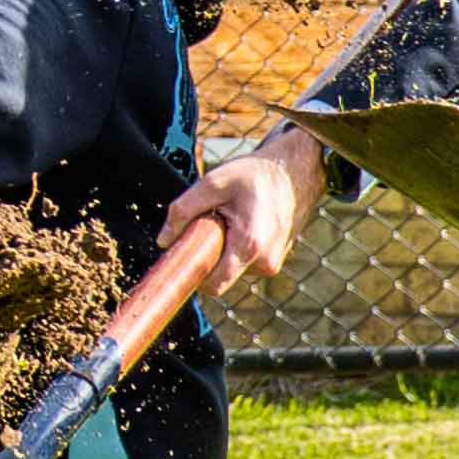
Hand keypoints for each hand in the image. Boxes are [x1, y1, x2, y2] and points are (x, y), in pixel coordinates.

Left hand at [162, 128, 324, 292]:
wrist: (294, 172)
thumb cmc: (254, 175)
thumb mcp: (213, 182)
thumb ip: (183, 210)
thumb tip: (164, 240)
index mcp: (249, 246)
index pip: (213, 286)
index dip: (193, 274)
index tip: (182, 257)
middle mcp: (264, 262)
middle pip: (220, 277)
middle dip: (208, 256)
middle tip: (208, 225)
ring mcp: (272, 264)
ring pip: (232, 268)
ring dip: (223, 250)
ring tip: (230, 218)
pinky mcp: (274, 261)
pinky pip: (244, 263)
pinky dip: (236, 248)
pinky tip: (242, 223)